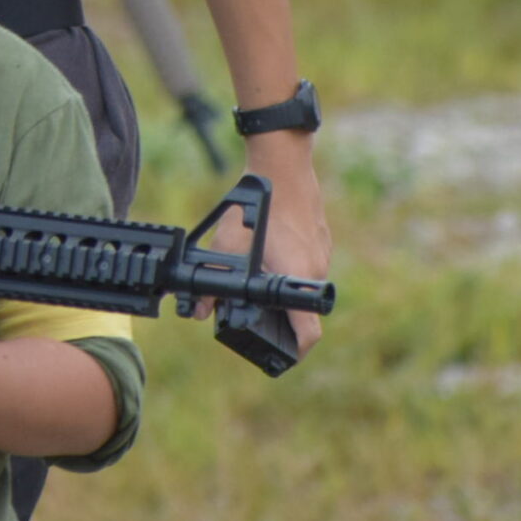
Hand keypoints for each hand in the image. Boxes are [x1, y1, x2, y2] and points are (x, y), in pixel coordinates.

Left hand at [193, 150, 331, 358]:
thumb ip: (213, 283)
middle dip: (281, 318)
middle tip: (258, 317)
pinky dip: (289, 267)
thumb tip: (199, 313)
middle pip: (303, 310)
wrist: (284, 165)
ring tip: (259, 278)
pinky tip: (268, 252)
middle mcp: (316, 269)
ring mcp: (321, 253)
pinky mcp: (320, 239)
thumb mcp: (226, 246)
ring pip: (303, 284)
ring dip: (283, 289)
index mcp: (298, 278)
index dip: (295, 351)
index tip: (282, 356)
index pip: (309, 332)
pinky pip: (307, 263)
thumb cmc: (258, 204)